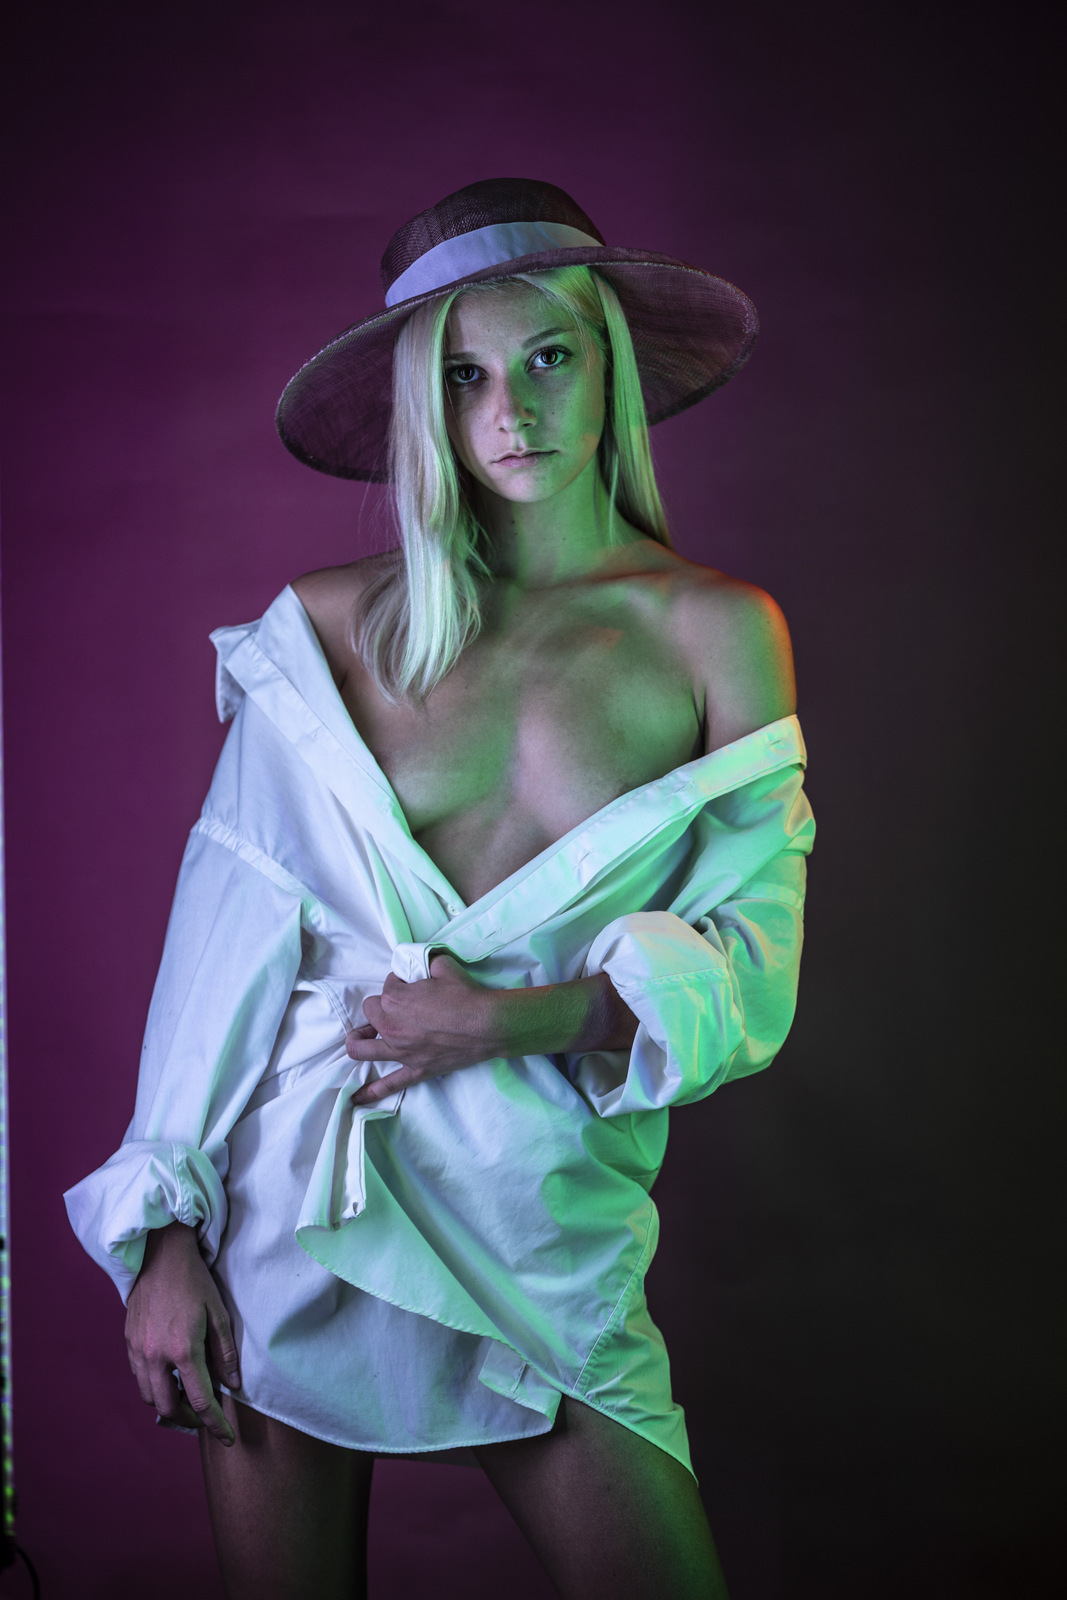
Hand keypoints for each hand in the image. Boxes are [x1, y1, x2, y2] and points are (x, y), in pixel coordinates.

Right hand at [125, 1221, 239, 1446]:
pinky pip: (139, 1377)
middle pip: (168, 1407)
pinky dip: (154, 1385)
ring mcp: (138, 1350)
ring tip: (188, 1394)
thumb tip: (233, 1384)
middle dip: (189, 1418)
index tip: (226, 1437)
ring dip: (168, 1402)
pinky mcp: (128, 1342)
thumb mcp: (219, 1314)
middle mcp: (156, 1356)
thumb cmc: (195, 1281)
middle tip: (206, 1413)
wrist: (160, 1254)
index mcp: (183, 1349)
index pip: (200, 1400)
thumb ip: (225, 1353)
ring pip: (149, 1396)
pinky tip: (169, 1375)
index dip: (215, 1424)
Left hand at [346, 954, 500, 1105]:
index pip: (387, 985)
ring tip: (362, 1037)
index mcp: (394, 999)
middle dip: (382, 1005)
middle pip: (371, 1013)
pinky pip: (389, 1084)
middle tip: (399, 1005)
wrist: (487, 1024)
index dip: (400, 982)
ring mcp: (401, 1051)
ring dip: (359, 1040)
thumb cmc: (466, 994)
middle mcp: (391, 1026)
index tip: (413, 983)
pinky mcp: (415, 1069)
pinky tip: (357, 1098)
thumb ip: (423, 961)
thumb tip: (418, 963)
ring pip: (362, 1049)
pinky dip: (371, 1091)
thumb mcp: (443, 966)